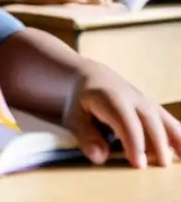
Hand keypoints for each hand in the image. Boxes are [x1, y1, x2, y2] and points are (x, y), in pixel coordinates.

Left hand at [64, 62, 180, 167]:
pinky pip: (171, 122)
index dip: (134, 142)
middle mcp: (133, 98)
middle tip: (159, 166)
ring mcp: (147, 102)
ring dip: (174, 139)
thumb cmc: (82, 102)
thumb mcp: (74, 117)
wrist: (93, 78)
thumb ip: (85, 136)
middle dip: (157, 143)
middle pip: (150, 120)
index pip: (126, 121)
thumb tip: (100, 157)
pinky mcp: (156, 109)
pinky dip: (179, 136)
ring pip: (165, 119)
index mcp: (110, 98)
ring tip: (180, 159)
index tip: (139, 164)